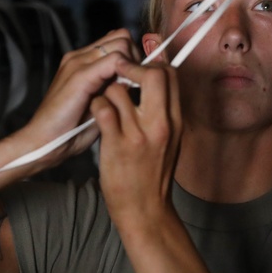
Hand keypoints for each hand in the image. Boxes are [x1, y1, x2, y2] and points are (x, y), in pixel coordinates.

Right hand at [11, 29, 142, 166]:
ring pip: (122, 43)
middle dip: (136, 58)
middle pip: (123, 36)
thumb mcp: (98, 103)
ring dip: (132, 64)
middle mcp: (79, 56)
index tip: (139, 80)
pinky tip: (126, 91)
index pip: (118, 41)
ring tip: (131, 89)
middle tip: (137, 84)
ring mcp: (78, 62)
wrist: (44, 143)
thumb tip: (136, 80)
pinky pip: (114, 60)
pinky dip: (127, 72)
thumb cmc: (71, 129)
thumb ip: (114, 88)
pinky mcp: (79, 75)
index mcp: (83, 60)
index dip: (134, 58)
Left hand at [89, 60, 181, 221]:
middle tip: (119, 74)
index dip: (153, 62)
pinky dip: (96, 106)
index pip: (171, 75)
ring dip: (107, 89)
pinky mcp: (117, 145)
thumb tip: (158, 85)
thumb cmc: (153, 174)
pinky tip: (96, 115)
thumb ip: (165, 112)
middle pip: (153, 73)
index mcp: (175, 120)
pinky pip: (103, 109)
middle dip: (132, 66)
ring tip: (105, 101)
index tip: (139, 64)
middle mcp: (161, 124)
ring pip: (119, 89)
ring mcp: (138, 134)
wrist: (145, 210)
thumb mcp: (170, 140)